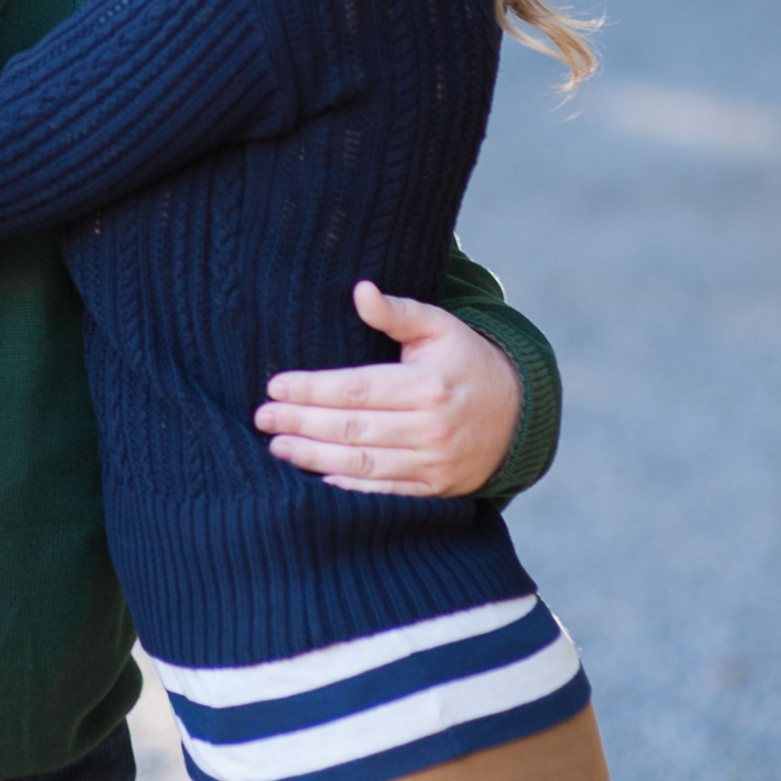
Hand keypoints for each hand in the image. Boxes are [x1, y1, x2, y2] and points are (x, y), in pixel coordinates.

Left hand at [259, 281, 522, 496]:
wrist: (518, 416)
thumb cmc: (466, 363)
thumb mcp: (440, 328)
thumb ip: (398, 312)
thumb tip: (360, 289)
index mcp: (428, 386)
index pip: (356, 389)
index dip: (311, 389)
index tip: (274, 386)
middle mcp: (431, 428)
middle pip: (353, 428)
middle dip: (301, 423)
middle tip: (262, 417)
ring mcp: (434, 463)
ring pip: (363, 464)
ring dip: (314, 457)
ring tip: (277, 446)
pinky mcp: (434, 488)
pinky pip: (384, 492)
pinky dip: (349, 488)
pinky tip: (316, 478)